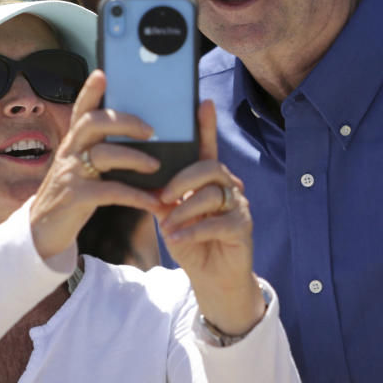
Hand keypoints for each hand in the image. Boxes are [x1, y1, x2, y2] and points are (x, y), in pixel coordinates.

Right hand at [29, 70, 160, 257]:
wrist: (44, 231)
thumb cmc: (74, 195)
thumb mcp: (83, 169)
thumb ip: (103, 151)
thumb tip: (142, 137)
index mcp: (74, 142)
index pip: (81, 110)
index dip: (90, 91)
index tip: (102, 73)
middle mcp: (69, 152)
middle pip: (93, 123)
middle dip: (124, 121)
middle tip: (152, 130)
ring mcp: (70, 174)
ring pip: (104, 154)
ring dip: (135, 158)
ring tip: (157, 166)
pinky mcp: (75, 198)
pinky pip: (110, 191)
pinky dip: (135, 195)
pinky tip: (153, 201)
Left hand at [157, 100, 264, 335]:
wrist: (213, 279)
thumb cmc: (192, 242)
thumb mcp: (170, 217)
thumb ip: (160, 196)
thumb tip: (139, 179)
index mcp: (208, 179)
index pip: (207, 148)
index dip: (206, 126)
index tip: (202, 103)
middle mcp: (228, 186)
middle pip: (210, 168)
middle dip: (183, 179)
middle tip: (163, 195)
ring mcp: (238, 206)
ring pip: (213, 194)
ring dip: (186, 210)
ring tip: (167, 225)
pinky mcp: (243, 228)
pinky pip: (219, 222)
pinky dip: (194, 230)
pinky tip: (179, 238)